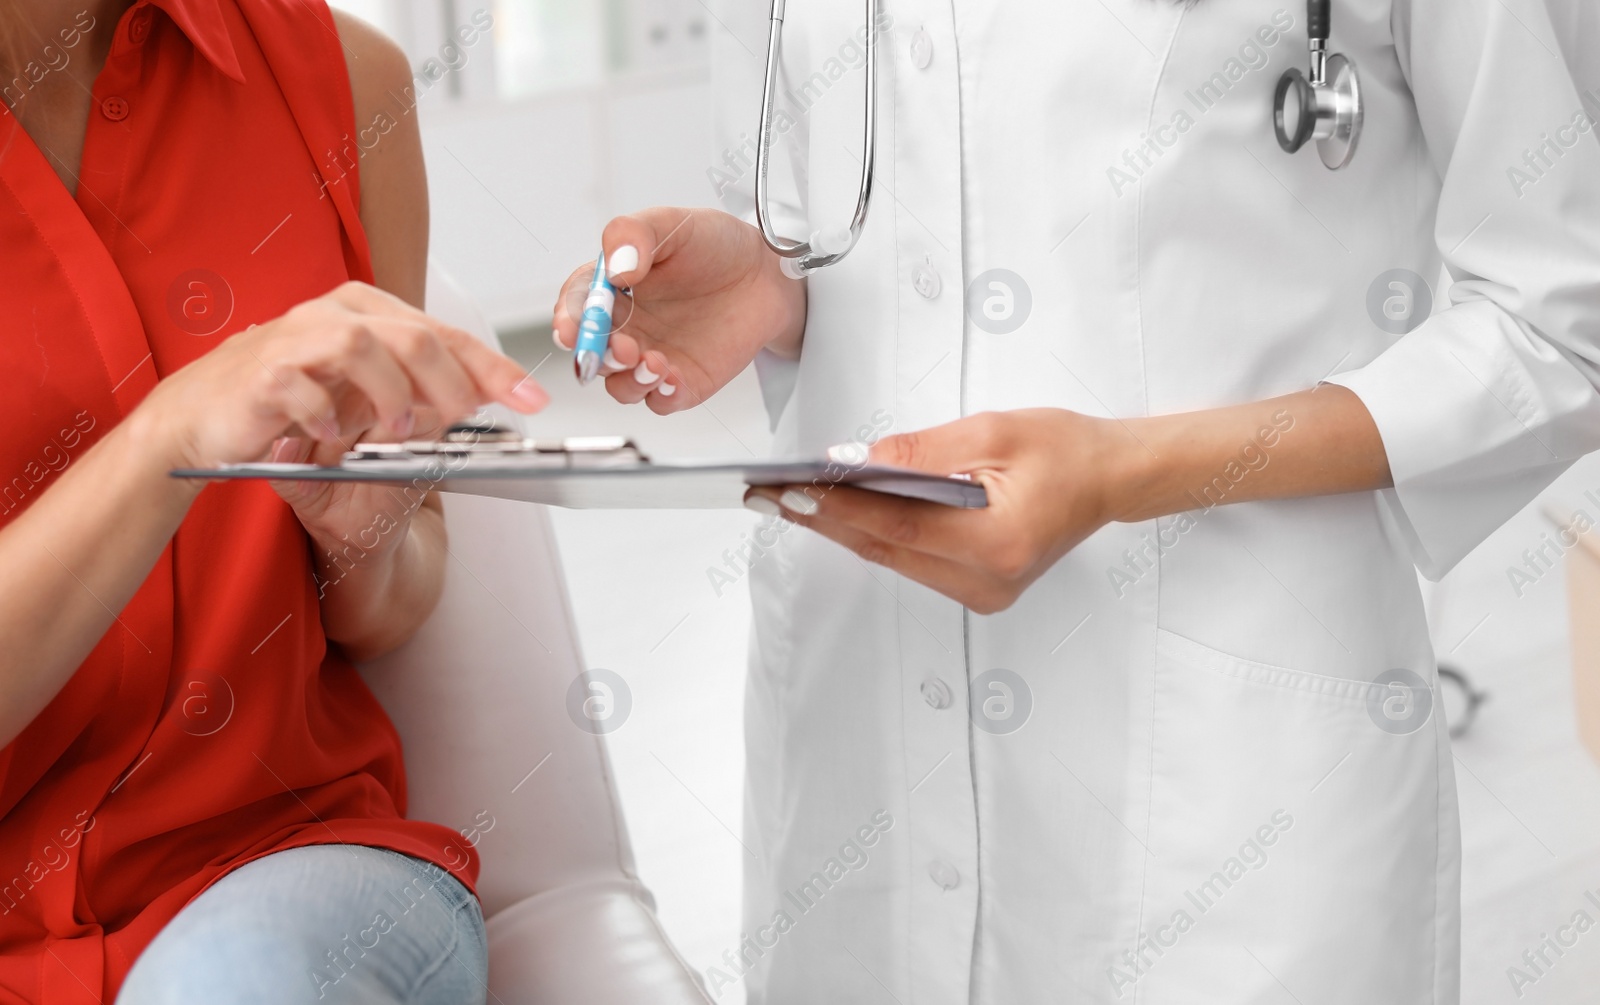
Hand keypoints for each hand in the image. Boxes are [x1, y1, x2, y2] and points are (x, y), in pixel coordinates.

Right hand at [138, 281, 547, 550]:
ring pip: (364, 346)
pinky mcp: (262, 373)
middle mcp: (337, 315)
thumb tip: (482, 400)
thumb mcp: (369, 406)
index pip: (445, 335)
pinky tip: (331, 434)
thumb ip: (422, 399)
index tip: (531, 397)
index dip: (493, 367)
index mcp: (370, 315)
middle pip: (416, 336)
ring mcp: (297, 339)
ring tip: (398, 430)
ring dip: (392, 394)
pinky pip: (304, 386)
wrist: (203, 422)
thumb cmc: (291, 408)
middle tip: (467, 417)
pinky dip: (325, 413)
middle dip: (455, 381)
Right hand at [552, 208, 806, 412]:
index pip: (577, 308)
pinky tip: (671, 378)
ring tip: (651, 362)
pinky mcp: (682, 382)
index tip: (571, 328)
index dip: (568, 320)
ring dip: (628, 380)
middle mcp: (626, 327)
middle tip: (619, 346)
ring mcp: (652, 357)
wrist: (767, 271)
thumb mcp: (672, 223)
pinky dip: (661, 395)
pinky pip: (661, 401)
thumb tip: (615, 269)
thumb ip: (634, 235)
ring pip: (620, 386)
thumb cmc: (715, 245)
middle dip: (597, 356)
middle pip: (593, 354)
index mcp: (611, 289)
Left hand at [744, 410, 1138, 613]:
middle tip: (770, 495)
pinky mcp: (977, 588)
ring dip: (845, 528)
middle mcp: (988, 581)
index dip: (838, 509)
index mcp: (998, 543)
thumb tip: (857, 461)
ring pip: (893, 558)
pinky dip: (877, 534)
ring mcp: (982, 592)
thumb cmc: (1065, 451)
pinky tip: (843, 511)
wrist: (1109, 477)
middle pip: (886, 549)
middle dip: (825, 519)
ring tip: (794, 498)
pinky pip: (911, 560)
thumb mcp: (992, 431)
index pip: (898, 527)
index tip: (790, 490)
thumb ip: (921, 450)